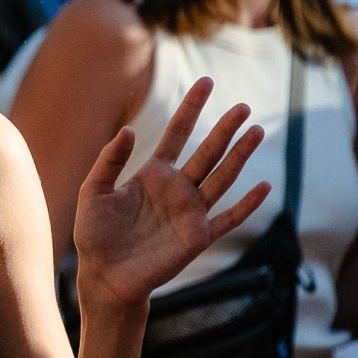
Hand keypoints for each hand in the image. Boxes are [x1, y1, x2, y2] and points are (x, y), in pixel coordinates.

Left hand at [72, 78, 268, 308]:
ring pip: (222, 178)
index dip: (191, 109)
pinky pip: (228, 218)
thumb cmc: (95, 234)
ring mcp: (190, 212)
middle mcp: (176, 188)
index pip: (176, 134)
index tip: (206, 83)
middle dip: (225, 129)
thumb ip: (109, 161)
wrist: (104, 275)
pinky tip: (263, 187)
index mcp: (152, 174)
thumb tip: (127, 130)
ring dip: (240, 156)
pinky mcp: (198, 237)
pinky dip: (246, 205)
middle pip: (206, 152)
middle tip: (244, 106)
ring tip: (256, 132)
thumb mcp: (94, 192)